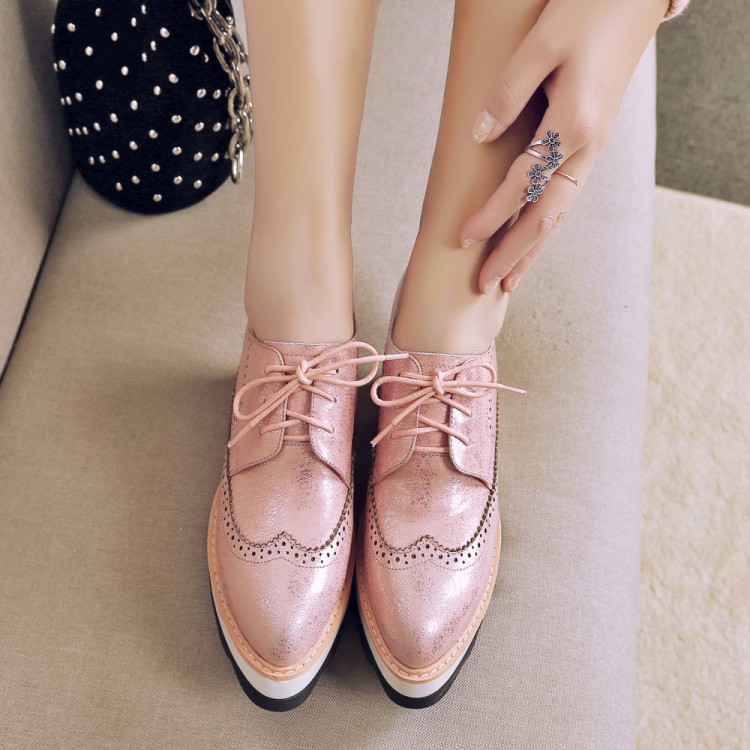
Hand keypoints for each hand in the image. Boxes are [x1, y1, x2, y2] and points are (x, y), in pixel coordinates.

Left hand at [459, 0, 668, 293]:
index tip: (463, 238)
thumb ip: (509, 91)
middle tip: (486, 285)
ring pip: (561, 212)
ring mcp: (594, 147)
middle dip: (514, 252)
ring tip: (509, 280)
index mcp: (574, 122)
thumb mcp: (543, 43)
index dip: (491, 214)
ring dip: (533, 249)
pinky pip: (568, 196)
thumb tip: (480, 134)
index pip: (522, 182)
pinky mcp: (593, 142)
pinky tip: (533, 239)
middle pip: (546, 214)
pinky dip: (548, 225)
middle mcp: (588, 145)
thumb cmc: (588, 11)